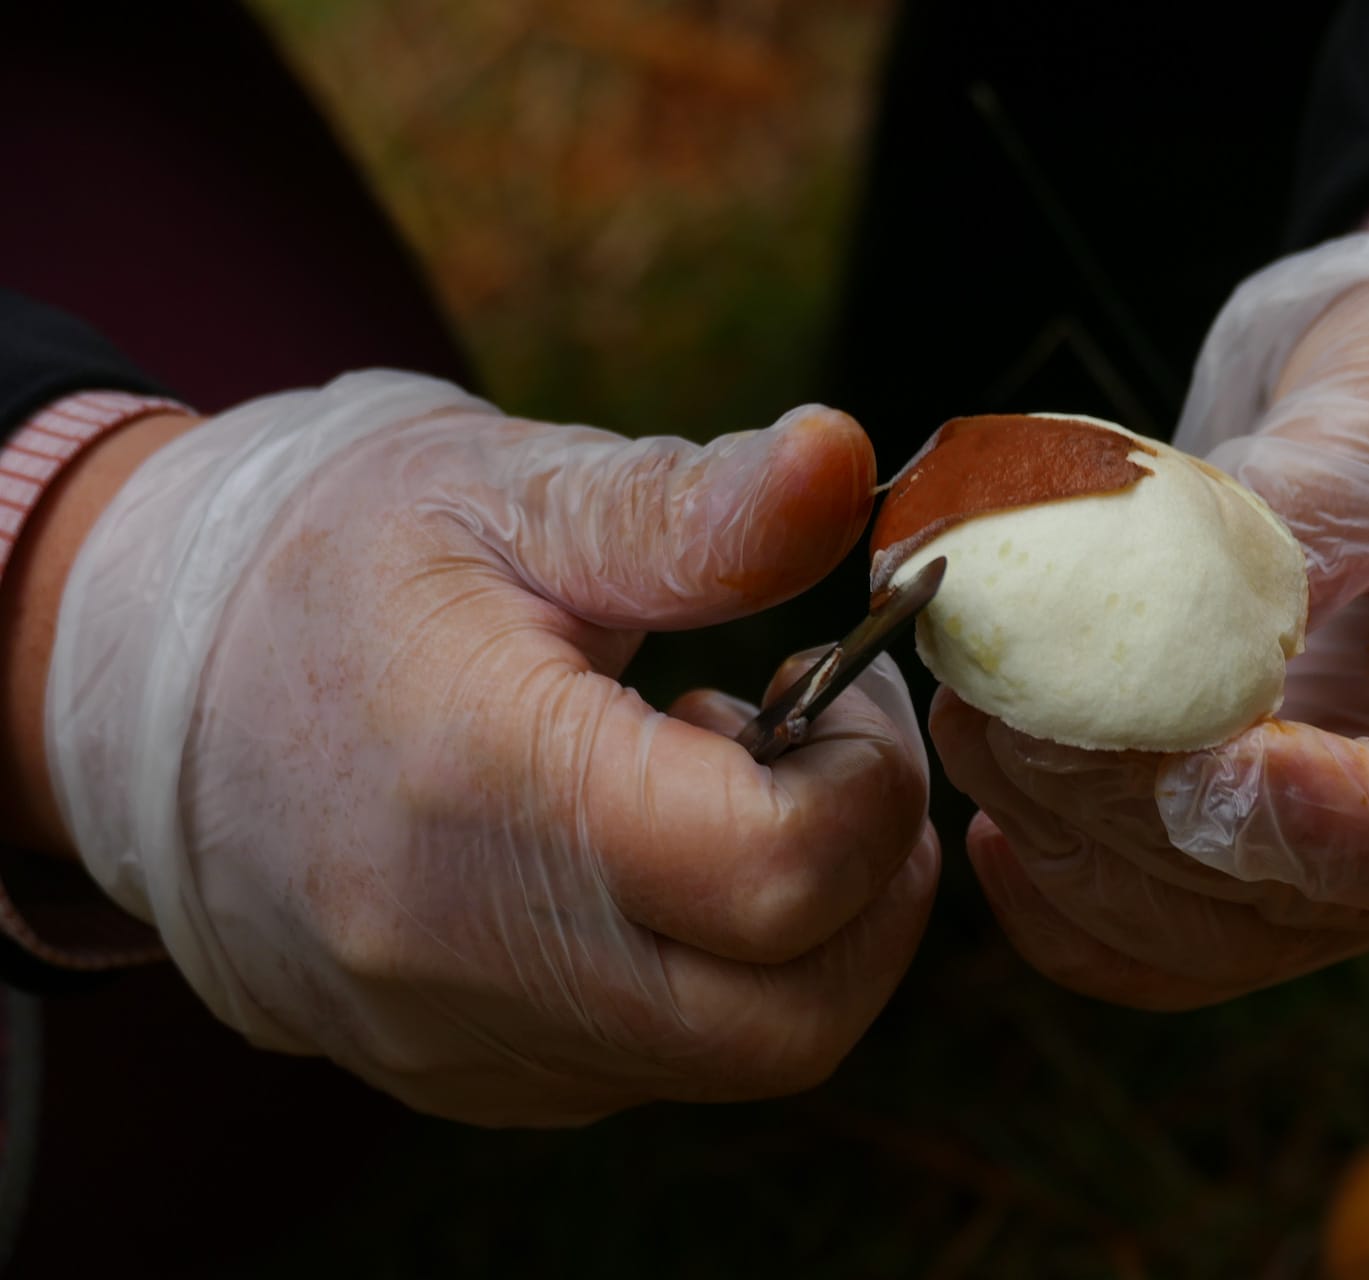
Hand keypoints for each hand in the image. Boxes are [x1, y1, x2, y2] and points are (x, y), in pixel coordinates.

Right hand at [44, 372, 937, 1123]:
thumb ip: (689, 504)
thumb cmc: (337, 559)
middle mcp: (468, 956)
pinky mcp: (469, 1075)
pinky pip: (656, 1067)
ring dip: (806, 933)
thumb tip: (841, 461)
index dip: (869, 782)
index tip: (835, 686)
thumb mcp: (507, 491)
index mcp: (488, 787)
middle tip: (830, 754)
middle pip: (790, 1018)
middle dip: (871, 882)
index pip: (774, 872)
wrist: (146, 684)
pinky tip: (666, 857)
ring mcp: (466, 1039)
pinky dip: (720, 975)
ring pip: (740, 1059)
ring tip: (737, 790)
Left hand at [933, 202, 1368, 1008]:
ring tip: (981, 716)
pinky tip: (996, 804)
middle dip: (1143, 812)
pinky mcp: (1269, 846)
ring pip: (1210, 934)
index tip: (1208, 758)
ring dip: (1075, 839)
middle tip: (1017, 706)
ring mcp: (1363, 855)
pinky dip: (1063, 887)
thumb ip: (1297, 512)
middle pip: (1311, 900)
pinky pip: (1160, 929)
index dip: (1343, 828)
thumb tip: (1133, 606)